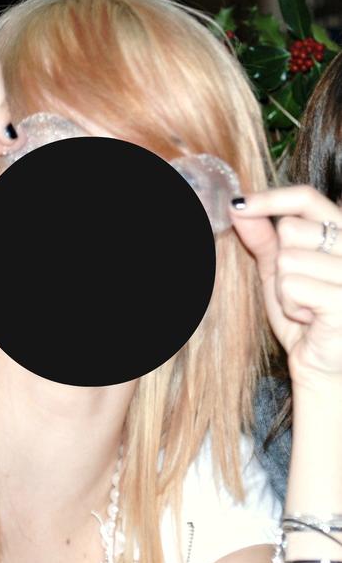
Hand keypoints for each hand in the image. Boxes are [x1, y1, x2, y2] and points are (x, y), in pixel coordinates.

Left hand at [230, 185, 341, 392]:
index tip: (238, 205)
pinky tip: (309, 318)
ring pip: (288, 258)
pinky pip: (292, 285)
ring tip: (304, 306)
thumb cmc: (305, 317)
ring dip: (284, 288)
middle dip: (280, 261)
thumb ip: (264, 239)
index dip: (270, 198)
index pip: (307, 198)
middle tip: (297, 288)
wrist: (324, 364)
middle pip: (290, 228)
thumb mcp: (279, 272)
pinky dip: (290, 305)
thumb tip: (239, 208)